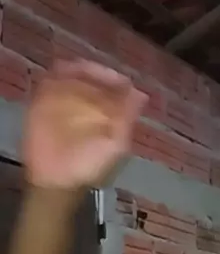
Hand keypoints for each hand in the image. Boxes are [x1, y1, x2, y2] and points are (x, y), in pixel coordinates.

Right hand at [23, 60, 146, 190]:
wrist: (59, 180)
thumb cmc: (90, 166)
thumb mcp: (116, 145)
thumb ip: (127, 119)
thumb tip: (142, 94)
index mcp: (108, 110)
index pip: (113, 85)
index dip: (112, 78)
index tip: (113, 79)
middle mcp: (88, 102)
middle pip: (91, 75)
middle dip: (91, 73)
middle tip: (87, 73)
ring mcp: (65, 101)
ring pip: (70, 75)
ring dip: (72, 73)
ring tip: (71, 74)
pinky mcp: (43, 104)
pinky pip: (48, 84)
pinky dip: (53, 79)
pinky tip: (56, 81)